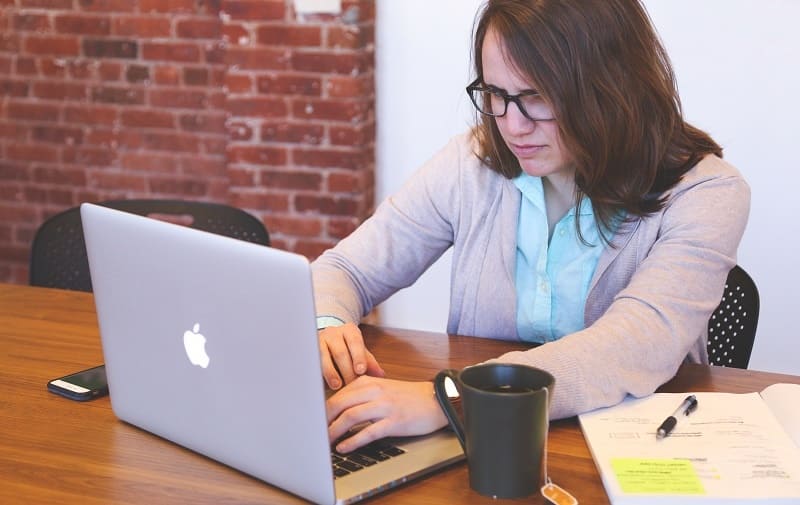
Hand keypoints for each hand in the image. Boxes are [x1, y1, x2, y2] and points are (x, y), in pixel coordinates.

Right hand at [318, 323, 383, 389]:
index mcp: (349, 330)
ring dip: (331, 373)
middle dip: (346, 370)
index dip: (358, 356)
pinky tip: (322, 383)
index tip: (361, 371)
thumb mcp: (360, 352)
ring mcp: (318, 340)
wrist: (326, 340)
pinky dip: (318, 373)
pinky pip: (313, 362)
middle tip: (351, 385)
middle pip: (340, 352)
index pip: (355, 341)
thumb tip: (380, 375)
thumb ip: (370, 362)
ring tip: (337, 385)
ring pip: (324, 357)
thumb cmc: (347, 348)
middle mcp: (333, 332)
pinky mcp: (309, 350)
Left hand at [326, 375, 448, 452]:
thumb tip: (338, 406)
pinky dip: (353, 441)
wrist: (437, 399)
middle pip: (339, 403)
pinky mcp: (394, 422)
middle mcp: (375, 391)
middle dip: (324, 419)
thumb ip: (362, 394)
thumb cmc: (409, 396)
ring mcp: (385, 406)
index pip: (338, 394)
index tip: (313, 419)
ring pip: (351, 417)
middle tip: (314, 432)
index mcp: (369, 382)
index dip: (323, 408)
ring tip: (325, 441)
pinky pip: (368, 432)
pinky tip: (344, 447)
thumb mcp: (383, 388)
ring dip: (334, 431)